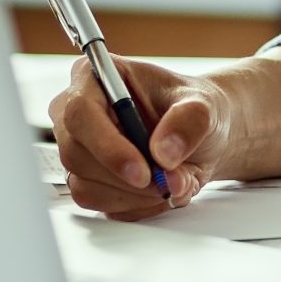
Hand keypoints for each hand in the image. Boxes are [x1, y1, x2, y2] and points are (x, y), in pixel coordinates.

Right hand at [49, 56, 236, 218]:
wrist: (201, 138)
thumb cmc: (193, 111)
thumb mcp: (204, 106)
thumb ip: (189, 122)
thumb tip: (163, 152)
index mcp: (95, 77)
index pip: (80, 112)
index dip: (107, 145)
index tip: (142, 171)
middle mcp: (78, 113)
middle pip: (76, 153)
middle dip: (125, 178)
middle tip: (168, 181)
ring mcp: (78, 148)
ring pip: (85, 184)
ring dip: (135, 194)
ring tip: (172, 181)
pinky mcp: (85, 179)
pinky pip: (98, 203)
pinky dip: (134, 204)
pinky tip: (157, 190)